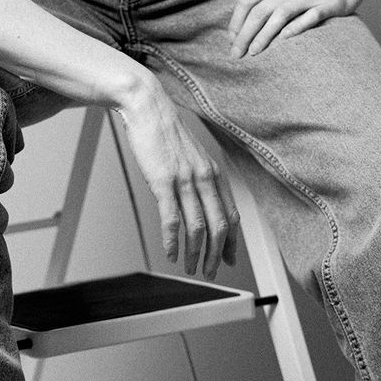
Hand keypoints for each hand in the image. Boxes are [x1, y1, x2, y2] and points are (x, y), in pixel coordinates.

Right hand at [111, 80, 239, 278]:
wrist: (148, 108)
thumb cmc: (165, 132)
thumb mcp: (190, 156)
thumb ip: (199, 178)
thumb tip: (199, 201)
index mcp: (213, 172)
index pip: (231, 214)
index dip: (232, 241)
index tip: (229, 259)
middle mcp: (204, 177)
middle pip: (219, 226)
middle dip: (216, 255)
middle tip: (210, 272)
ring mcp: (185, 180)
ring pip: (198, 227)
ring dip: (196, 253)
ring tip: (191, 268)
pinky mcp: (163, 181)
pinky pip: (172, 219)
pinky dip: (173, 241)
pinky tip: (171, 252)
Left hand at [228, 0, 371, 56]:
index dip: (237, 19)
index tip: (231, 36)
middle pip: (260, 11)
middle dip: (245, 34)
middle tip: (235, 52)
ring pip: (280, 16)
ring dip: (264, 36)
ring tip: (253, 52)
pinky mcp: (327, 5)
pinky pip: (309, 18)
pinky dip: (296, 27)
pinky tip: (283, 39)